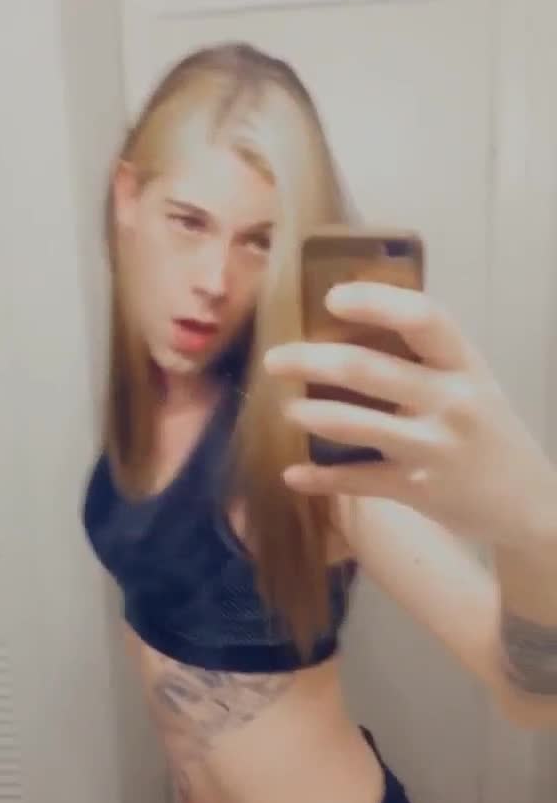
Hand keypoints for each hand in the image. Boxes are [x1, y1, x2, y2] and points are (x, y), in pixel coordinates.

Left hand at [264, 282, 556, 548]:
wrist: (527, 504)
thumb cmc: (486, 431)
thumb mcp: (472, 383)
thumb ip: (427, 358)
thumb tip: (353, 327)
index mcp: (465, 365)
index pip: (422, 318)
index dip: (374, 302)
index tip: (332, 298)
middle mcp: (451, 402)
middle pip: (368, 369)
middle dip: (310, 360)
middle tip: (275, 359)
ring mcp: (432, 449)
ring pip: (354, 424)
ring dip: (310, 414)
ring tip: (287, 408)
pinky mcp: (416, 490)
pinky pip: (355, 481)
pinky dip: (319, 479)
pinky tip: (293, 474)